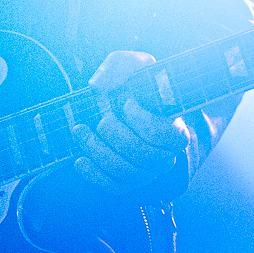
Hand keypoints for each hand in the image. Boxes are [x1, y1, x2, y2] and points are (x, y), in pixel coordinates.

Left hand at [72, 50, 191, 197]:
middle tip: (102, 119)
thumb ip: (120, 65)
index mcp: (174, 128)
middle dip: (117, 136)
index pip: (166, 135)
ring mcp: (146, 172)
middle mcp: (164, 155)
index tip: (127, 103)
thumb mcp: (131, 65)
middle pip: (145, 156)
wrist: (122, 105)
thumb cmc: (133, 84)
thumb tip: (99, 87)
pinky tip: (79, 159)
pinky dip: (94, 175)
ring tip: (81, 131)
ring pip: (127, 172)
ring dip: (99, 152)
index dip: (144, 122)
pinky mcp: (127, 182)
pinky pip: (113, 187)